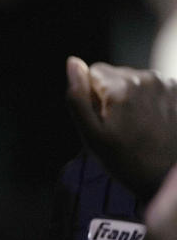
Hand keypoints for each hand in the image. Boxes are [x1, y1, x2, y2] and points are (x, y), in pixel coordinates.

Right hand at [66, 56, 176, 199]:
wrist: (165, 177)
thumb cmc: (125, 160)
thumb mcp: (90, 134)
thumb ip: (77, 96)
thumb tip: (73, 62)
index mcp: (121, 86)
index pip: (92, 71)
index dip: (91, 95)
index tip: (101, 119)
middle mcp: (146, 78)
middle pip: (114, 74)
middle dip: (111, 95)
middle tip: (118, 126)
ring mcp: (166, 84)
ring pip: (133, 81)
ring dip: (130, 98)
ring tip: (135, 126)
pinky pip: (151, 87)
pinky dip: (147, 101)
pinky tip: (150, 123)